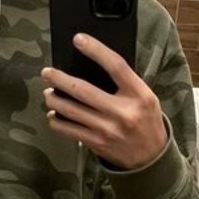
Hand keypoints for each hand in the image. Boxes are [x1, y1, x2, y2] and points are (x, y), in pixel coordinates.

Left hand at [41, 34, 168, 169]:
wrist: (151, 158)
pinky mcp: (96, 143)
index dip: (96, 50)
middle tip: (47, 72)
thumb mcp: (146, 97)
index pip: (116, 66)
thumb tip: (93, 65)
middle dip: (60, 79)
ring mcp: (107, 129)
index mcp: (139, 95)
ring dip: (54, 99)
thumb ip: (125, 83)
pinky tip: (53, 114)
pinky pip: (69, 130)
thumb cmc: (146, 121)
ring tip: (48, 92)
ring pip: (71, 110)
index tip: (79, 39)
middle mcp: (122, 112)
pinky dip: (56, 121)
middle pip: (83, 90)